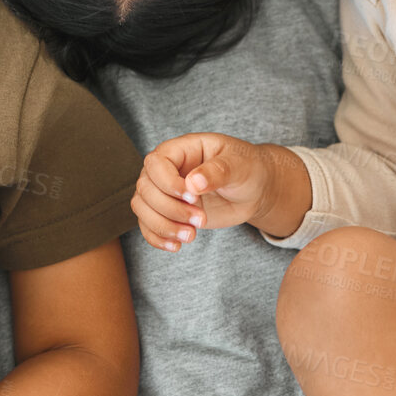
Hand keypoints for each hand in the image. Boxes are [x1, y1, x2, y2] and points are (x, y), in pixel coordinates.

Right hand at [133, 133, 279, 252]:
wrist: (253, 190)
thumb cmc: (246, 168)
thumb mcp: (238, 165)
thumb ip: (217, 171)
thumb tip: (193, 182)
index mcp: (180, 150)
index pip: (156, 163)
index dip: (168, 183)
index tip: (193, 197)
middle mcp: (167, 170)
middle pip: (145, 188)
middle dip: (171, 209)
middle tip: (201, 219)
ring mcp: (165, 192)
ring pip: (142, 208)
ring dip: (163, 226)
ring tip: (191, 236)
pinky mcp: (169, 212)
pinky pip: (148, 225)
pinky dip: (158, 238)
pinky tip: (176, 245)